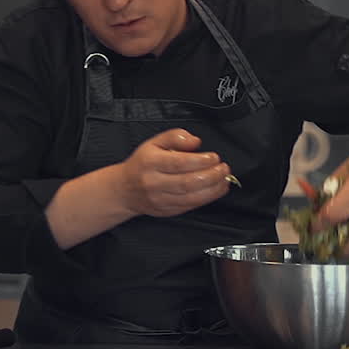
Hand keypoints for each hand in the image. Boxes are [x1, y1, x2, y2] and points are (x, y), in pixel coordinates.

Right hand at [116, 128, 231, 217]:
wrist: (125, 190)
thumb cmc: (142, 164)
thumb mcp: (154, 142)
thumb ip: (175, 137)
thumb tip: (195, 141)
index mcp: (150, 162)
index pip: (178, 163)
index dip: (200, 161)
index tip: (214, 157)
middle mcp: (154, 182)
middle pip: (187, 182)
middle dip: (211, 176)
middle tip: (224, 168)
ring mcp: (160, 199)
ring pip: (191, 197)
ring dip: (213, 189)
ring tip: (224, 179)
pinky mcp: (167, 211)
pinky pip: (190, 206)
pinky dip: (207, 198)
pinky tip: (217, 189)